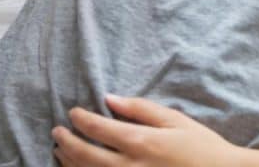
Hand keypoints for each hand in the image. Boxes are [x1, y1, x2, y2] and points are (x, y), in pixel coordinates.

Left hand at [52, 94, 242, 166]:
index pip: (98, 128)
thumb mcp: (175, 120)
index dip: (80, 119)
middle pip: (85, 155)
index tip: (73, 113)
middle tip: (57, 132)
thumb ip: (140, 109)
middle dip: (67, 142)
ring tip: (60, 151)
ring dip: (69, 162)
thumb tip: (110, 99)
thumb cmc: (201, 147)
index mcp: (141, 141)